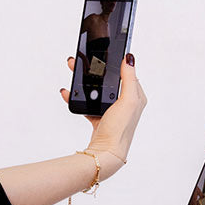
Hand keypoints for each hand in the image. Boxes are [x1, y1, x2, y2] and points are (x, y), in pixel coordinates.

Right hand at [60, 54, 147, 177]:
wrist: (105, 152)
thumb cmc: (120, 128)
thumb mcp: (127, 100)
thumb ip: (129, 79)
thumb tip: (130, 59)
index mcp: (136, 97)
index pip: (127, 73)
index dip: (116, 62)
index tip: (104, 52)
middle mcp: (126, 103)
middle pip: (108, 80)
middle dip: (94, 69)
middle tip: (79, 60)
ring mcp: (112, 110)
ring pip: (96, 89)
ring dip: (82, 81)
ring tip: (71, 70)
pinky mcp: (100, 117)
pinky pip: (87, 103)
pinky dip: (77, 97)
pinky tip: (68, 92)